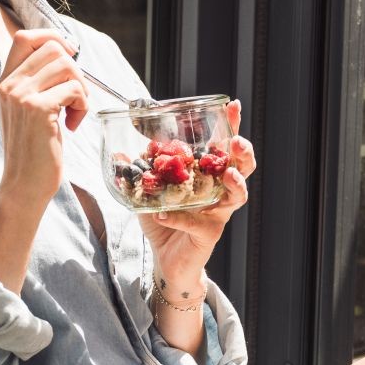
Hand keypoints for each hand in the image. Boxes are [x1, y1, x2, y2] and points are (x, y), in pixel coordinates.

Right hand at [0, 29, 89, 211]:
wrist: (23, 185)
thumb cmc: (32, 149)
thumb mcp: (25, 109)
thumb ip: (35, 82)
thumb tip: (65, 54)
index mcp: (5, 81)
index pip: (24, 37)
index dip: (52, 38)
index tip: (69, 56)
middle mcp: (9, 84)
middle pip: (53, 48)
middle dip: (74, 70)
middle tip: (75, 97)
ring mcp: (22, 95)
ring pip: (67, 66)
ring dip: (81, 89)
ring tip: (74, 113)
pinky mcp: (38, 110)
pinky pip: (74, 89)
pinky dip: (82, 106)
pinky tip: (72, 125)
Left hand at [143, 99, 257, 291]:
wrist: (165, 259)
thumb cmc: (164, 221)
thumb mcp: (148, 193)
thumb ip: (137, 173)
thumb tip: (121, 153)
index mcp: (207, 175)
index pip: (223, 147)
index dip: (231, 126)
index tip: (231, 106)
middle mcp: (219, 192)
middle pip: (243, 168)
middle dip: (243, 153)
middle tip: (236, 142)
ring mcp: (217, 213)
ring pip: (237, 196)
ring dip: (233, 183)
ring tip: (227, 175)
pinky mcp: (208, 234)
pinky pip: (196, 223)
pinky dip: (178, 217)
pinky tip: (162, 213)